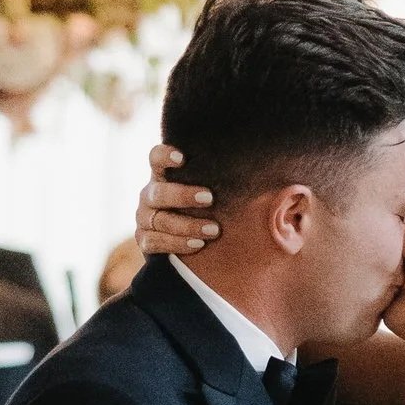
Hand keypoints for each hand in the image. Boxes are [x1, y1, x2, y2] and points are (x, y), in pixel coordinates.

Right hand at [137, 144, 217, 258]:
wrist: (192, 248)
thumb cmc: (207, 209)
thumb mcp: (213, 192)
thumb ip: (225, 181)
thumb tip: (260, 180)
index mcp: (163, 176)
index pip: (156, 158)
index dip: (165, 156)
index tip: (182, 158)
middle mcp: (149, 195)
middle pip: (159, 193)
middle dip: (183, 196)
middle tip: (210, 198)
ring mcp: (144, 218)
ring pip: (160, 221)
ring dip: (188, 225)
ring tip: (214, 230)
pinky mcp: (144, 241)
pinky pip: (156, 243)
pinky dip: (178, 243)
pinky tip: (198, 244)